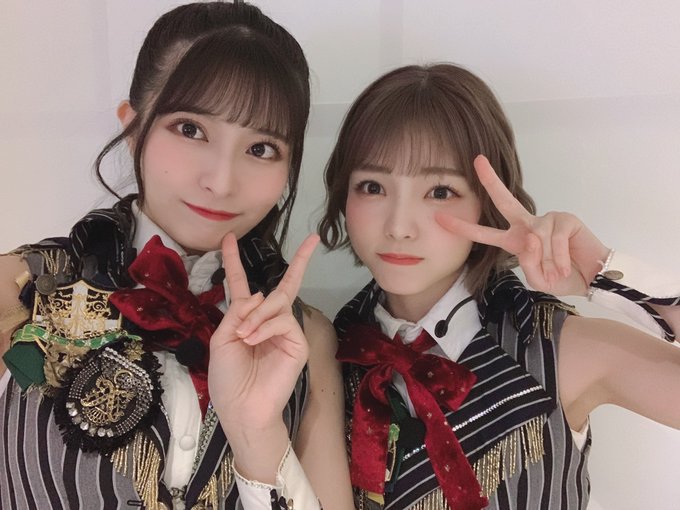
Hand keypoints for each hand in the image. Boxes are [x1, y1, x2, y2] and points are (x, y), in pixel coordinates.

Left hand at [208, 233, 319, 428]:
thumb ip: (237, 312)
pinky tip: (252, 340)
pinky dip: (265, 327)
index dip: (234, 261)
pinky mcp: (297, 343)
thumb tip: (261, 294)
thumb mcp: (221, 339)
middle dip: (299, 261)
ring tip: (243, 336)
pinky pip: (283, 321)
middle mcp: (268, 321)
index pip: (241, 284)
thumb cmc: (227, 379)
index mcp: (245, 319)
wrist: (241, 408)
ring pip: (277, 303)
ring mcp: (285, 331)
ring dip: (257, 315)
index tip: (229, 238)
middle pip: (283, 286)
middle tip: (312, 240)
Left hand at [435, 155, 610, 295]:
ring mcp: (547, 218)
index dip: (463, 227)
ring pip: (535, 238)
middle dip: (490, 180)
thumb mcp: (538, 278)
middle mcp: (528, 225)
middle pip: (504, 200)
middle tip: (477, 161)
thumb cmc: (564, 277)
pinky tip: (566, 265)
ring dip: (547, 261)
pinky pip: (554, 238)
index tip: (439, 217)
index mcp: (515, 239)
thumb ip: (528, 263)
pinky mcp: (565, 218)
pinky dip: (560, 257)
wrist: (593, 279)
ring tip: (558, 271)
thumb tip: (531, 237)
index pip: (485, 232)